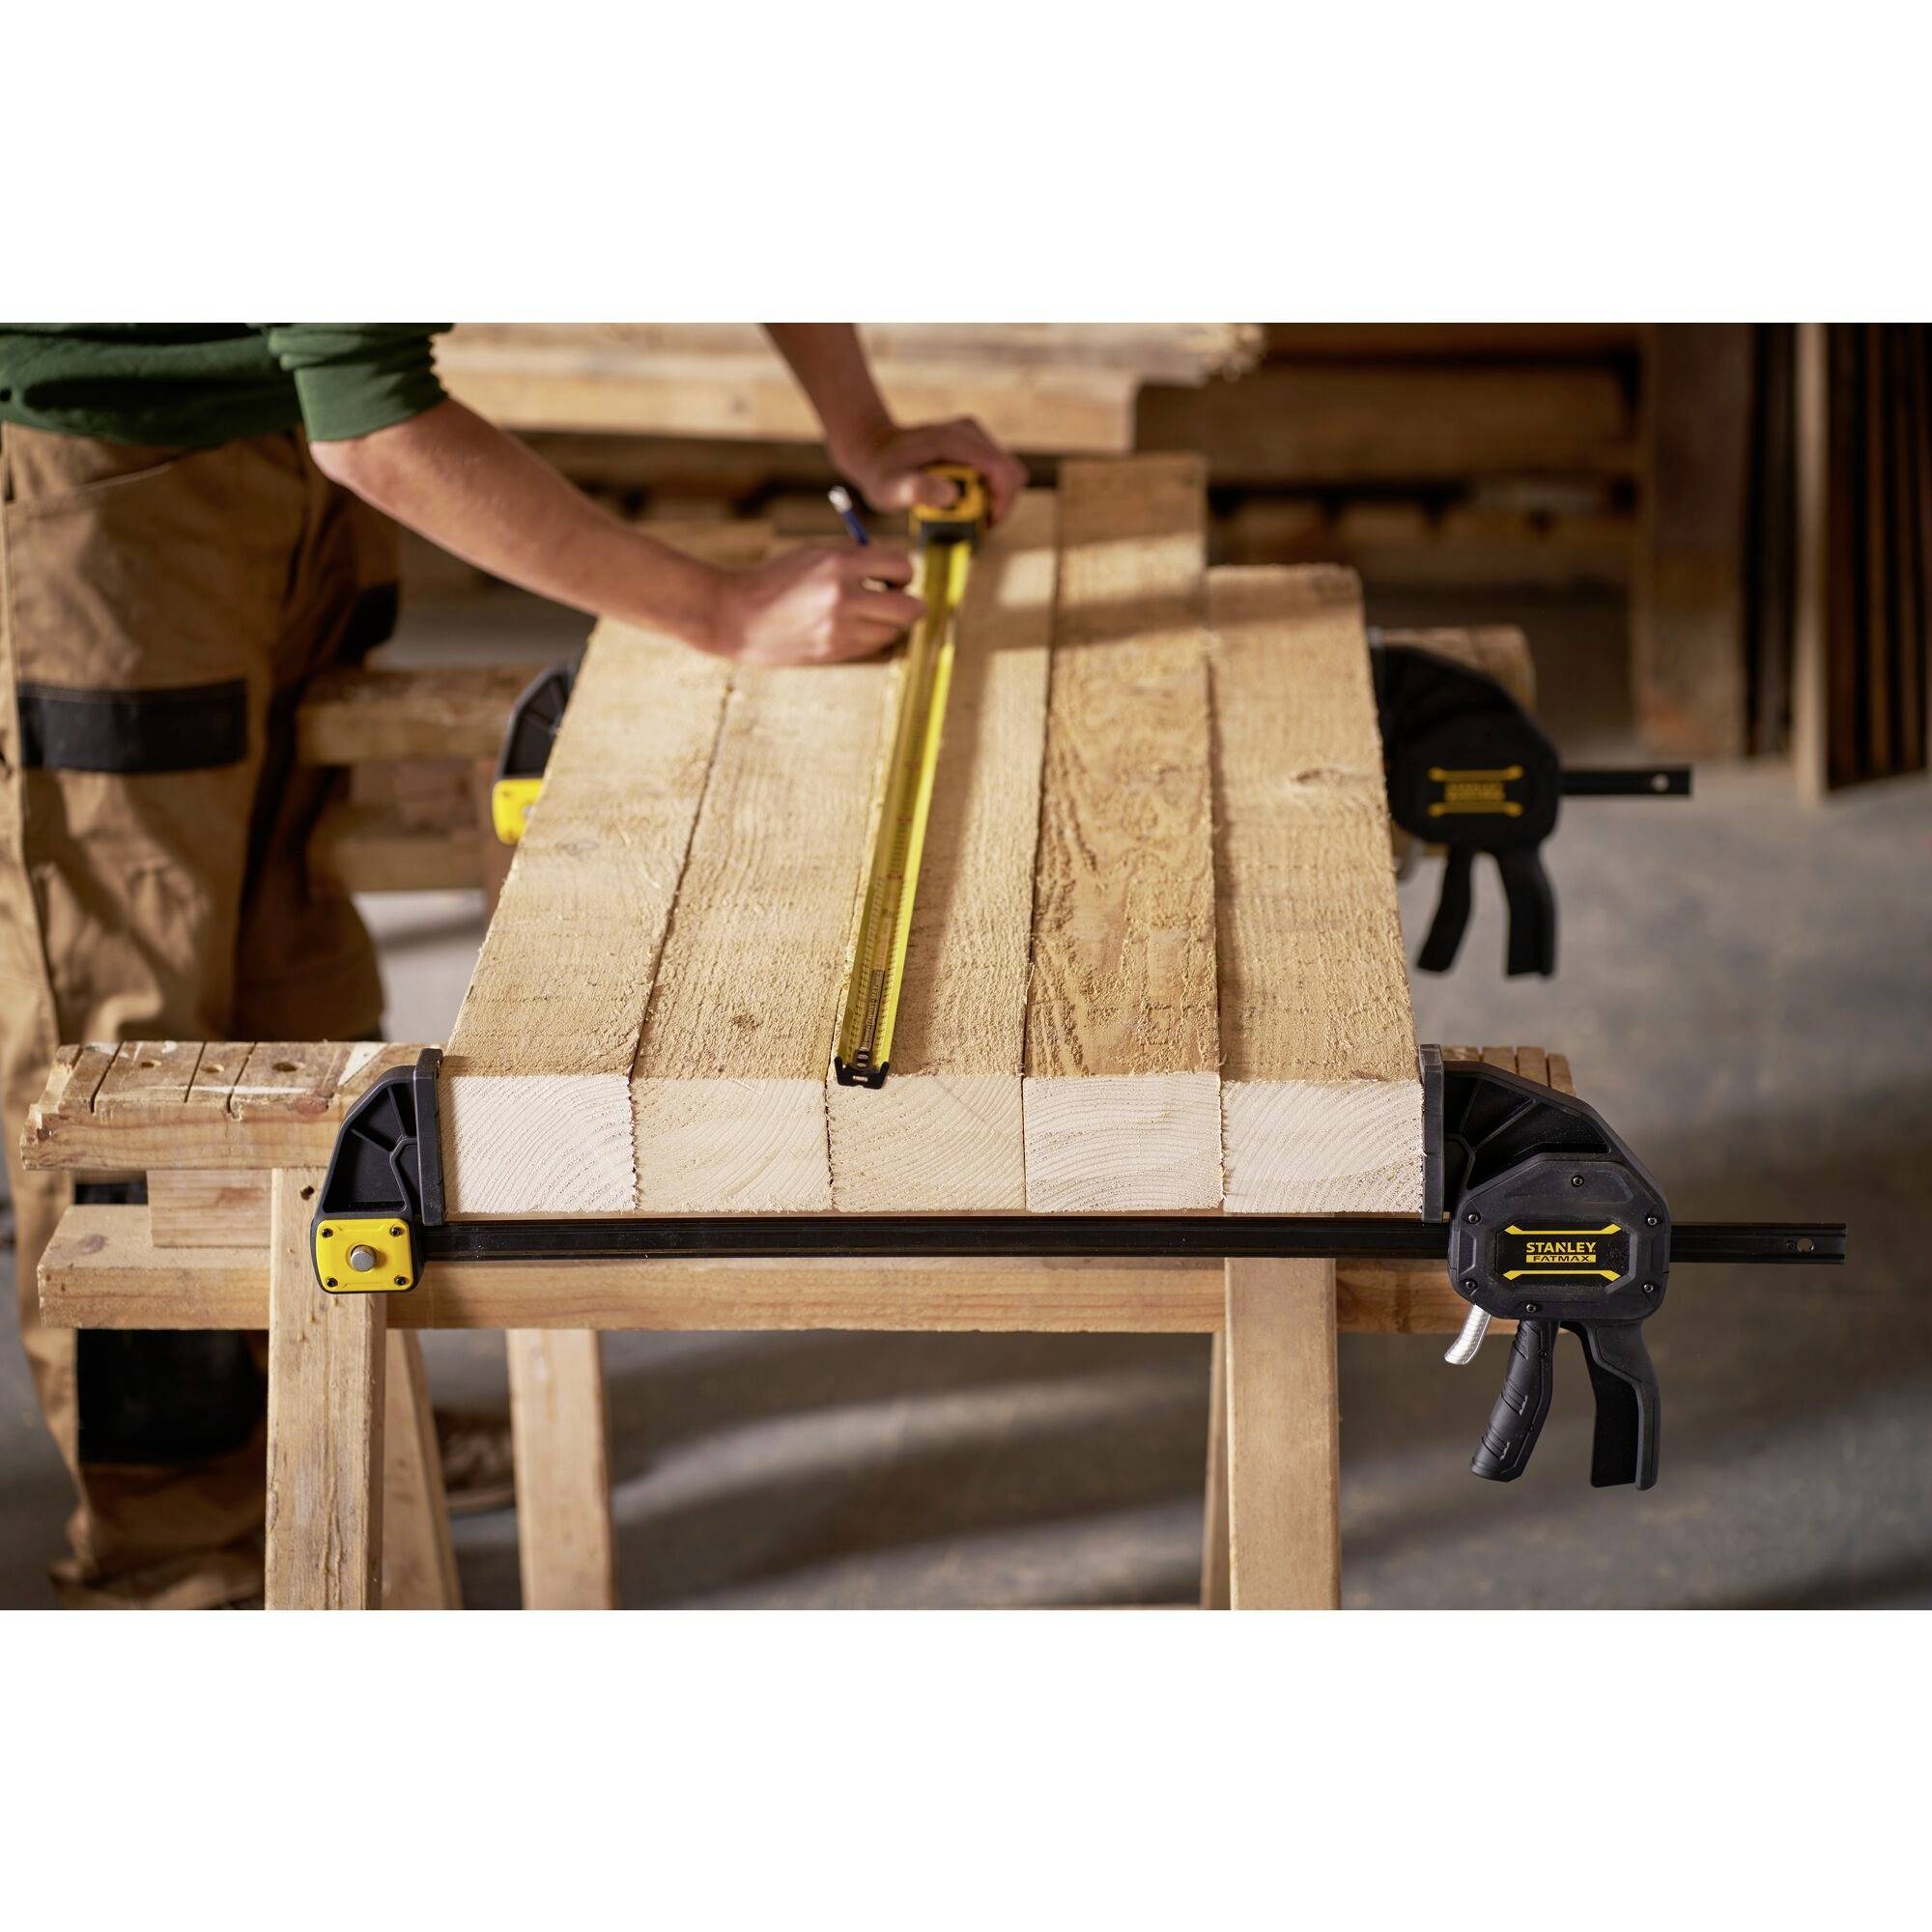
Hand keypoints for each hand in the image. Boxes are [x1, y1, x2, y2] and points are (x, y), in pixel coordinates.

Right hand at [706, 545, 923, 665]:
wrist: (737, 615)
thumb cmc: (775, 579)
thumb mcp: (814, 554)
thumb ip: (854, 557)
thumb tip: (893, 568)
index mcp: (838, 565)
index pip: (901, 566)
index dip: (903, 571)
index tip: (893, 575)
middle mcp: (843, 598)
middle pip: (909, 609)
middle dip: (911, 603)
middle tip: (897, 598)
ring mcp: (840, 630)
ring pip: (893, 632)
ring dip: (889, 622)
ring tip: (868, 612)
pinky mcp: (834, 652)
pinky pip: (872, 647)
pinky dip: (870, 637)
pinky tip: (851, 626)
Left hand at [837, 417, 1027, 524]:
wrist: (873, 449)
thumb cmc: (881, 472)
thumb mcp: (890, 487)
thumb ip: (917, 490)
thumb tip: (952, 495)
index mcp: (956, 440)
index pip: (1002, 470)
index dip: (1002, 502)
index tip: (985, 525)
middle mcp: (971, 432)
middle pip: (1011, 472)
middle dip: (1000, 503)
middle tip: (975, 525)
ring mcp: (974, 436)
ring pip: (1008, 474)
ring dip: (995, 500)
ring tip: (967, 517)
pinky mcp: (974, 444)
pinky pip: (997, 473)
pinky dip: (989, 493)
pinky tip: (965, 504)